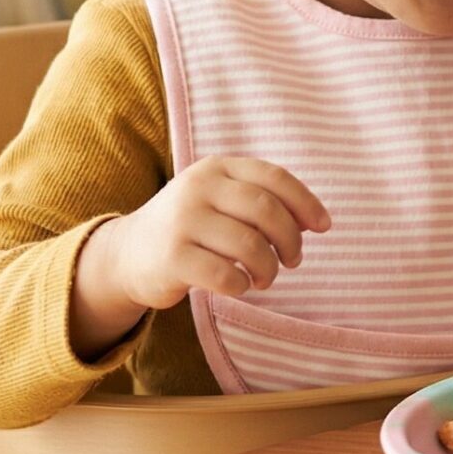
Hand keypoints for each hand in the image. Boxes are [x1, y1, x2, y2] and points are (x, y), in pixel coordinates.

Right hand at [70, 156, 330, 356]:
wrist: (128, 253)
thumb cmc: (191, 228)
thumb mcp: (220, 200)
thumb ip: (262, 202)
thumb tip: (318, 221)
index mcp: (216, 167)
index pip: (274, 177)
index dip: (306, 202)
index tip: (324, 227)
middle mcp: (198, 187)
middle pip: (266, 210)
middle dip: (291, 240)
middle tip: (293, 261)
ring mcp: (182, 221)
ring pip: (250, 245)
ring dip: (269, 268)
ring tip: (265, 277)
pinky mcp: (172, 257)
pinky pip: (226, 275)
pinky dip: (243, 285)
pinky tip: (239, 286)